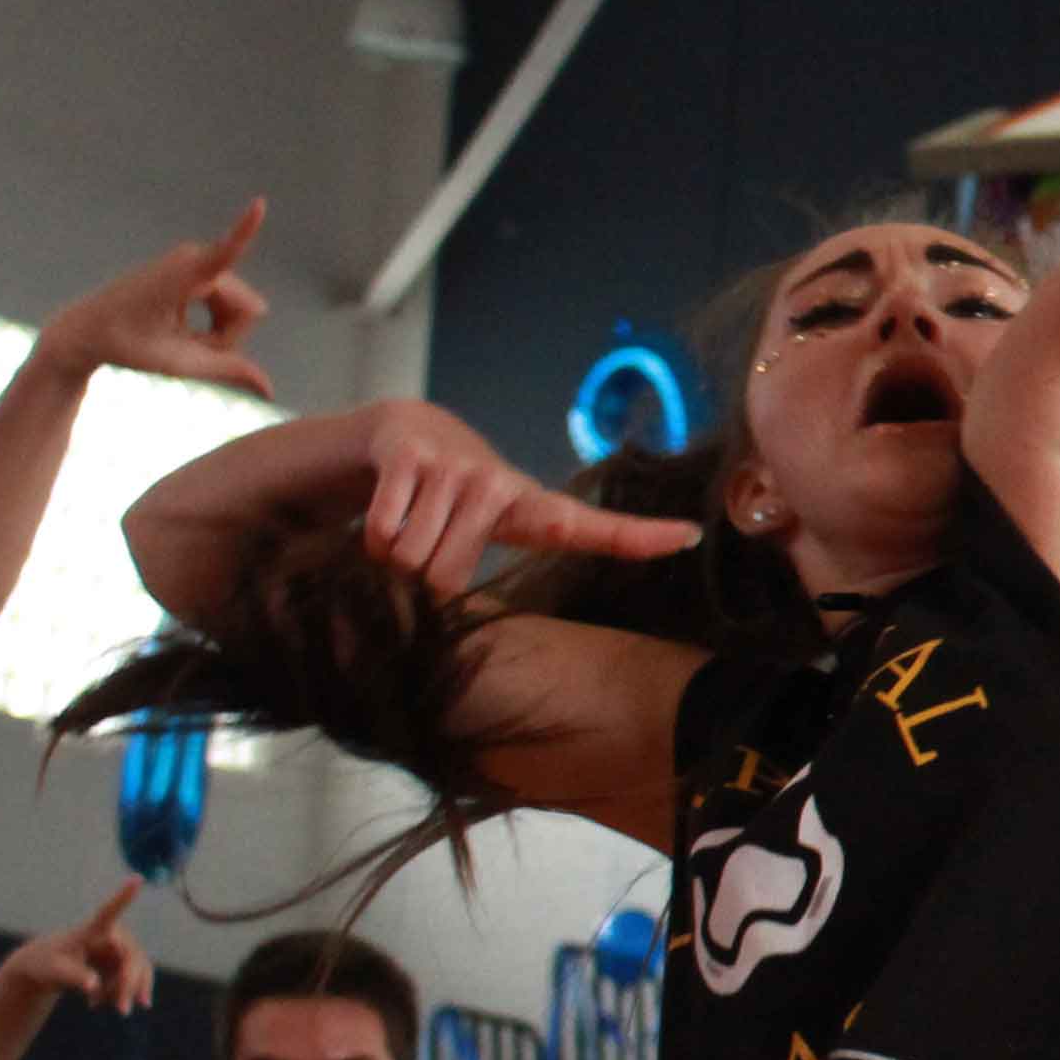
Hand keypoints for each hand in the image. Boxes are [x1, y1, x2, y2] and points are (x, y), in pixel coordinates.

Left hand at [1, 882, 151, 1016]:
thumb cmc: (46, 965)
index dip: (123, 897)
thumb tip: (92, 985)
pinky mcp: (123, 960)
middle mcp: (114, 934)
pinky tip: (97, 1003)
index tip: (136, 878)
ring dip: (125, 992)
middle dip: (130, 986)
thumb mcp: (55, 972)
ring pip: (138, 972)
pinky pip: (133, 979)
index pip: (110, 911)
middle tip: (123, 1012)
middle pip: (133, 959)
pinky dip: (120, 994)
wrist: (47, 971)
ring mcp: (121, 947)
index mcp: (94, 930)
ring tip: (100, 1006)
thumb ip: (74, 977)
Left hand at [39, 204, 273, 397]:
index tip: (260, 203)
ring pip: (239, 306)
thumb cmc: (125, 346)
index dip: (245, 229)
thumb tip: (270, 390)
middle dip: (227, 336)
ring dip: (218, 331)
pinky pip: (226, 299)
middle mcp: (191, 259)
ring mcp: (193, 261)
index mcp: (181, 277)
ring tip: (183, 341)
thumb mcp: (177, 364)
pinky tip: (184, 331)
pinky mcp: (193, 267)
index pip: (224, 251)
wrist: (86, 331)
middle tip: (188, 350)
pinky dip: (211, 322)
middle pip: (246, 308)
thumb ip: (229, 371)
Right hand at [357, 402, 701, 594]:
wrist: (405, 434)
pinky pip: (381, 532)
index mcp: (534, 512)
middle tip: (431, 546)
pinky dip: (369, 536)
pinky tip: (388, 511)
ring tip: (413, 526)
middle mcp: (502, 486)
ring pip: (409, 558)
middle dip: (423, 579)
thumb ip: (493, 581)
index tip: (690, 536)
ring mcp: (458, 470)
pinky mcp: (412, 458)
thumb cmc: (456, 503)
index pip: (591, 528)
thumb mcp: (493, 534)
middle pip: (447, 579)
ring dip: (393, 557)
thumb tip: (474, 625)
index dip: (637, 537)